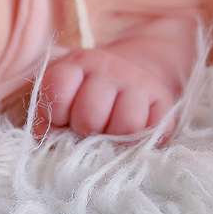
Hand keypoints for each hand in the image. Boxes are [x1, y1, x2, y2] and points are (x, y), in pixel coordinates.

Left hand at [31, 44, 181, 144]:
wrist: (135, 66)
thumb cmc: (89, 91)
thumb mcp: (63, 93)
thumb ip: (49, 118)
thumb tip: (50, 149)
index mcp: (76, 64)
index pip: (57, 94)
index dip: (56, 117)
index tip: (62, 120)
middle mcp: (107, 67)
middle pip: (90, 115)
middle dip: (86, 130)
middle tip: (89, 129)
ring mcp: (137, 81)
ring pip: (126, 125)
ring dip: (116, 139)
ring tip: (111, 133)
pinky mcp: (163, 99)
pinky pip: (155, 131)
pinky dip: (143, 141)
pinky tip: (134, 134)